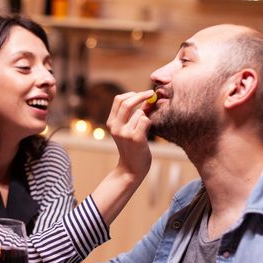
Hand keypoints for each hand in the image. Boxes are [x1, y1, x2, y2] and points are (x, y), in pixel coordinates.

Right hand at [91, 90, 153, 224]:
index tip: (142, 94)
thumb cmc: (132, 148)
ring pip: (140, 113)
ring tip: (145, 130)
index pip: (118, 99)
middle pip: (127, 102)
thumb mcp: (126, 130)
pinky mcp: (135, 138)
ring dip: (146, 117)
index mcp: (111, 123)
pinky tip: (147, 134)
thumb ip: (131, 115)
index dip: (131, 94)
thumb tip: (144, 98)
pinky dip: (149, 124)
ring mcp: (125, 133)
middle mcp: (115, 127)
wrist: (131, 169)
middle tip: (151, 94)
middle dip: (141, 96)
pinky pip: (146, 121)